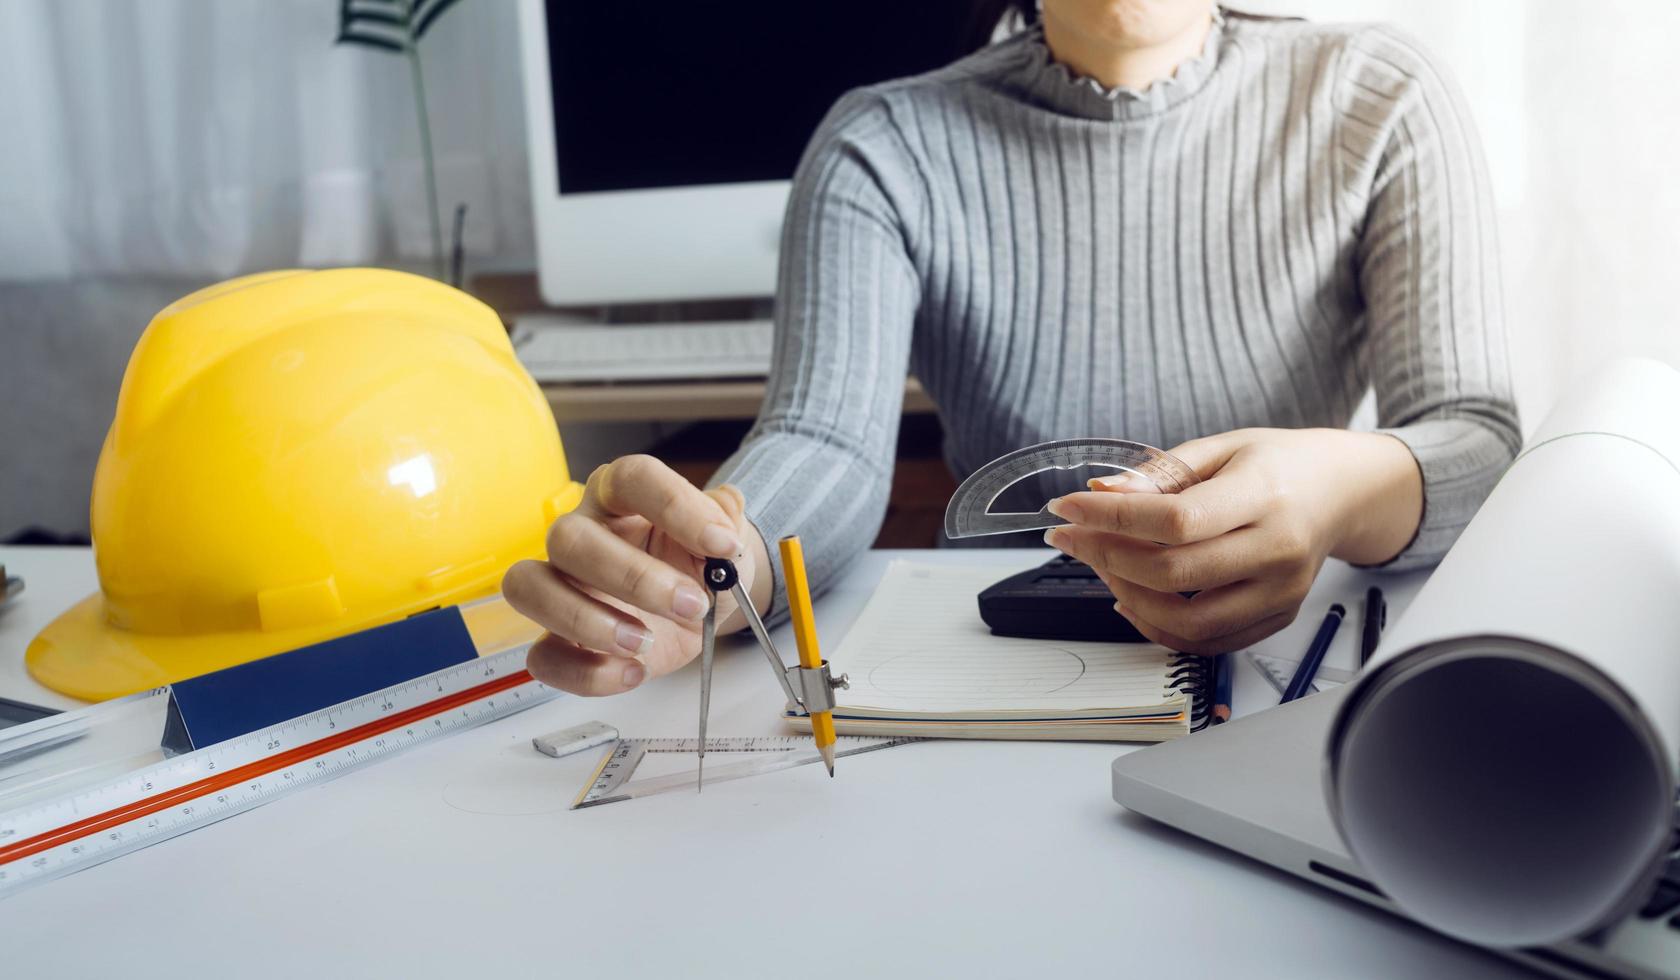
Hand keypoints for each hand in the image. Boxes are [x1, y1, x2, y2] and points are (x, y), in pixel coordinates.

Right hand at [502, 455, 768, 695]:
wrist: (696, 609)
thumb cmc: (698, 564)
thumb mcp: (724, 540)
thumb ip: (727, 518)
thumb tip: (727, 509)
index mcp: (620, 495)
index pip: (631, 478)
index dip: (676, 507)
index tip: (722, 543)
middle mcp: (582, 532)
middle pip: (570, 538)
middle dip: (633, 578)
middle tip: (692, 604)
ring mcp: (561, 585)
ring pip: (529, 588)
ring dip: (588, 622)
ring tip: (644, 642)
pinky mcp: (559, 638)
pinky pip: (543, 657)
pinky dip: (586, 673)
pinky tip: (633, 671)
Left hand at [1043, 428, 1421, 653]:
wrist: (1341, 492)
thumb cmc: (1279, 464)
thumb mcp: (1221, 448)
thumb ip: (1161, 473)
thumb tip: (1102, 494)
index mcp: (1264, 496)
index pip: (1175, 520)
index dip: (1110, 518)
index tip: (1068, 508)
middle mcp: (1277, 550)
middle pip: (1173, 574)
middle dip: (1106, 557)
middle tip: (1074, 537)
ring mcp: (1280, 592)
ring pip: (1186, 621)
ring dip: (1128, 598)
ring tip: (1105, 565)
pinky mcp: (1277, 618)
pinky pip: (1206, 642)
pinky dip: (1159, 626)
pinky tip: (1134, 596)